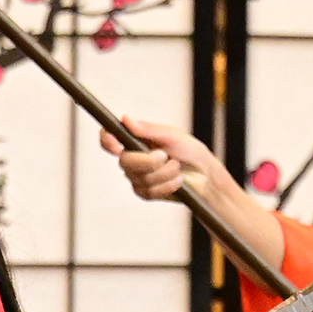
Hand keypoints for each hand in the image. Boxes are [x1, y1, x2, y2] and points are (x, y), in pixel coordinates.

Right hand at [99, 117, 229, 203]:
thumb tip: (125, 119)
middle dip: (147, 161)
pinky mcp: (145, 192)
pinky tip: (177, 181)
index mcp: (135, 140)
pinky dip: (166, 185)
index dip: (107, 140)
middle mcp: (132, 158)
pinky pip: (148, 191)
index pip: (109, 138)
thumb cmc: (189, 151)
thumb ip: (148, 129)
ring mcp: (136, 177)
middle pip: (124, 162)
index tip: (116, 145)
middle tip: (165, 156)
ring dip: (163, 173)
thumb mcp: (171, 135)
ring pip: (140, 178)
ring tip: (177, 167)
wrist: (205, 175)